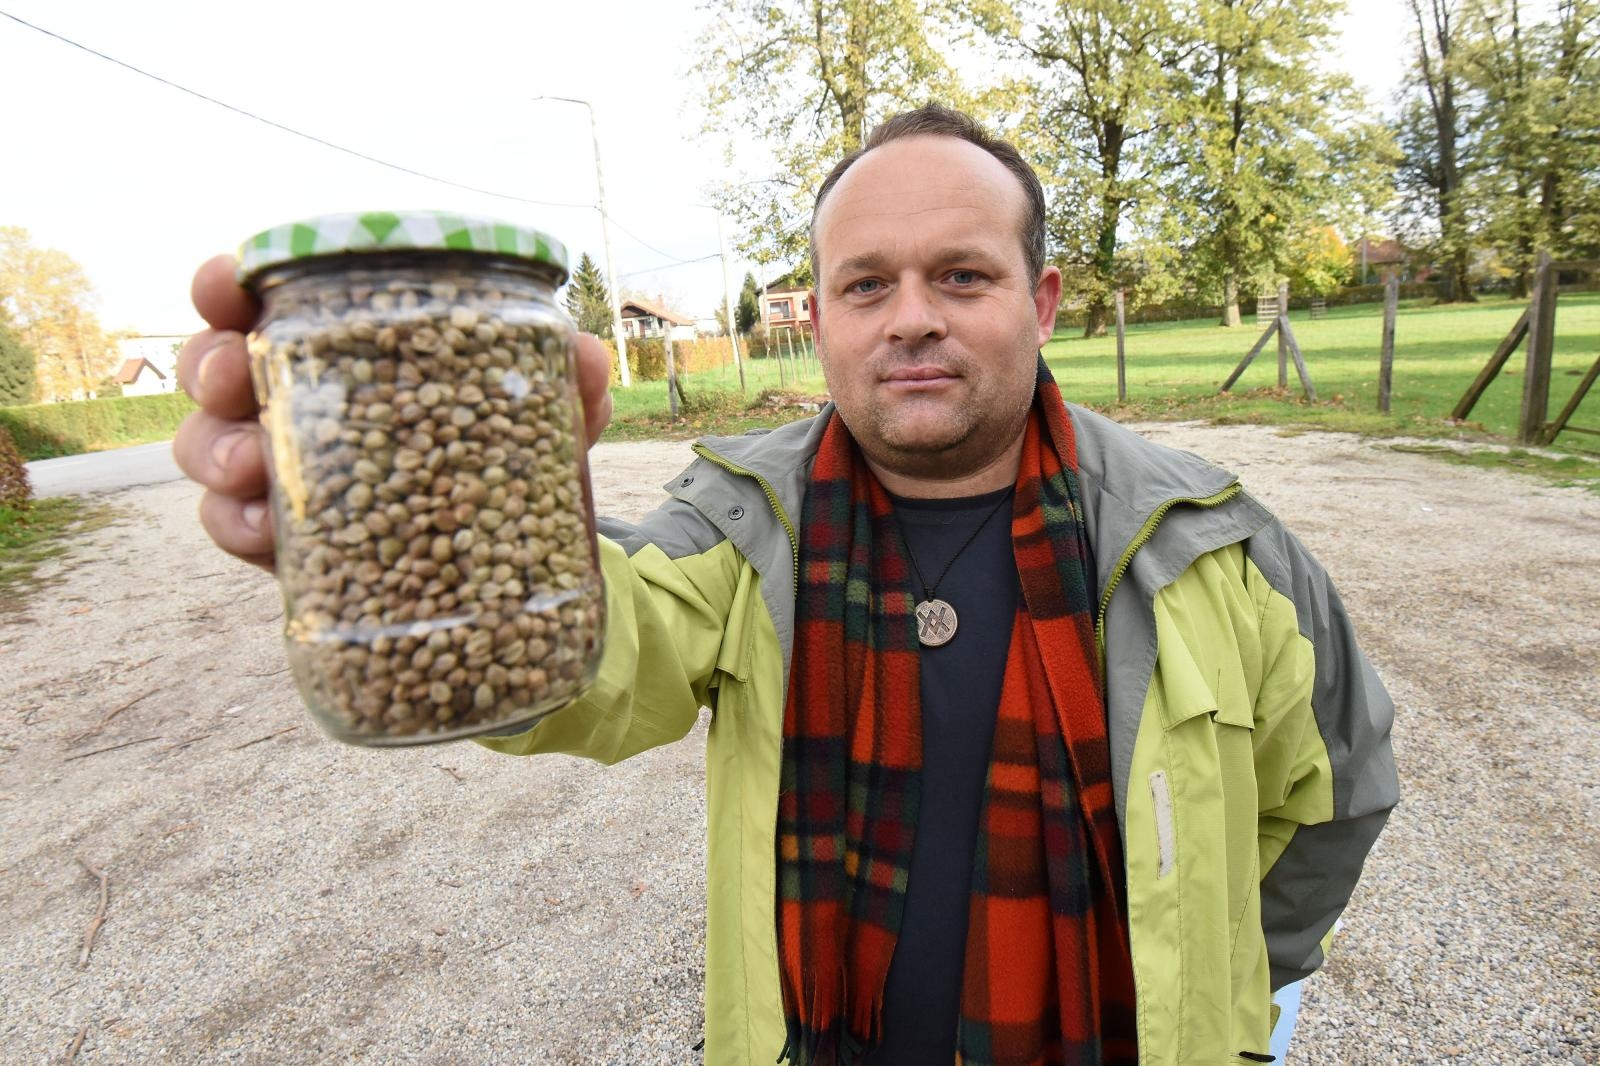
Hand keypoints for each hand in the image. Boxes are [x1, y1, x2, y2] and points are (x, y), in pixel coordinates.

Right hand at [171, 255, 615, 572]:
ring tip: (254, 465)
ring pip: (206, 445)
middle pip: (217, 366)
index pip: (265, 302)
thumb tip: (586, 356)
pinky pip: (232, 525)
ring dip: (217, 448)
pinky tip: (269, 532)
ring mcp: (278, 471)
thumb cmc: (499, 455)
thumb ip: (565, 390)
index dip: (226, 285)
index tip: (228, 283)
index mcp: (341, 350)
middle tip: (238, 379)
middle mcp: (294, 401)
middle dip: (214, 365)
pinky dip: (240, 525)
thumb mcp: (541, 422)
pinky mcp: (280, 538)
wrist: (503, 560)